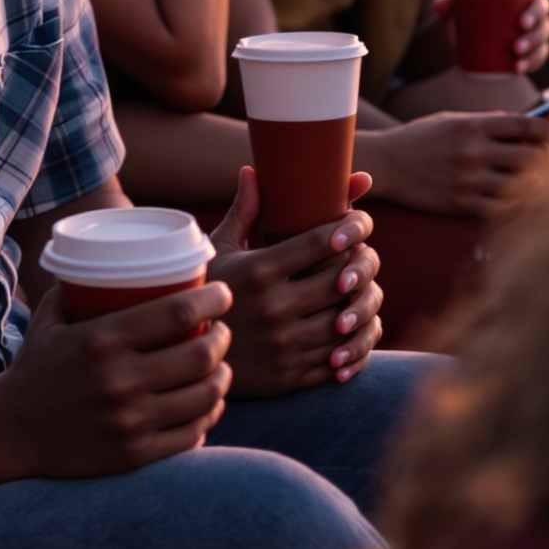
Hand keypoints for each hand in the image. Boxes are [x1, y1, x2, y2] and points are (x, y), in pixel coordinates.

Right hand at [0, 281, 231, 477]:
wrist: (9, 432)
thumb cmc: (35, 370)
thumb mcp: (50, 321)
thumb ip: (77, 290)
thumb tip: (106, 261)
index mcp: (102, 340)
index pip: (177, 312)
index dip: (213, 300)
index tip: (224, 294)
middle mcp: (120, 380)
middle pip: (200, 355)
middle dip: (223, 339)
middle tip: (224, 331)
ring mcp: (130, 421)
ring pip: (204, 397)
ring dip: (223, 379)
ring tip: (223, 368)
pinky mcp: (135, 455)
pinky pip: (191, 435)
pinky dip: (208, 417)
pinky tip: (209, 405)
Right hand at [210, 169, 380, 392]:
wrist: (184, 359)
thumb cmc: (206, 293)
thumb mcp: (218, 252)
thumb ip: (243, 214)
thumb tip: (251, 171)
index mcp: (258, 271)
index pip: (318, 242)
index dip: (348, 228)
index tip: (360, 220)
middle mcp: (274, 308)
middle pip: (340, 278)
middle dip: (360, 262)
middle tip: (364, 253)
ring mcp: (284, 345)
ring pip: (347, 319)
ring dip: (362, 301)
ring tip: (361, 287)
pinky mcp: (291, 377)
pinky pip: (341, 356)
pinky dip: (355, 340)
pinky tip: (353, 324)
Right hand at [362, 111, 548, 215]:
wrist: (386, 164)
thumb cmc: (418, 139)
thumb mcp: (450, 120)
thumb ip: (485, 122)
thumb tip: (520, 125)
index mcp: (472, 125)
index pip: (525, 125)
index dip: (547, 129)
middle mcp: (474, 152)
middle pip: (532, 158)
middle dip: (545, 158)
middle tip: (543, 159)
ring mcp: (469, 180)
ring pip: (522, 186)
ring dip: (532, 183)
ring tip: (529, 179)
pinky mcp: (462, 203)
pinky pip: (502, 208)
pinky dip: (512, 203)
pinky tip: (509, 196)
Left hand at [434, 0, 548, 76]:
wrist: (459, 42)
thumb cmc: (462, 14)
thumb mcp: (454, 7)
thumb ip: (447, 3)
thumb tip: (440, 6)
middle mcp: (528, 7)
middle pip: (543, 6)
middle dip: (536, 15)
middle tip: (521, 24)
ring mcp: (532, 29)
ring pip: (544, 32)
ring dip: (534, 41)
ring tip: (516, 50)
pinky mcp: (531, 50)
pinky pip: (540, 56)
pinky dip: (533, 62)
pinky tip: (520, 67)